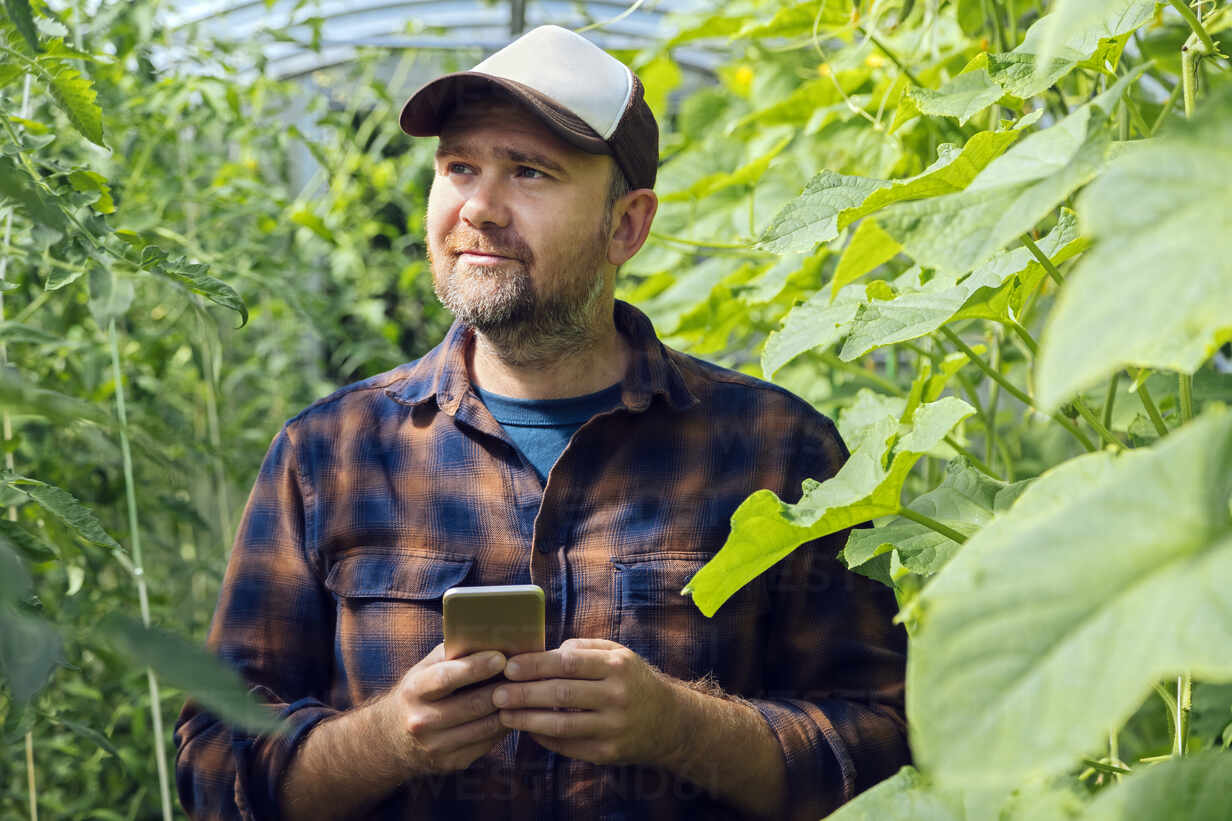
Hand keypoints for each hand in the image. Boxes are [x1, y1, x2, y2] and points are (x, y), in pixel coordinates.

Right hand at [380, 642, 509, 774]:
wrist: (394, 737)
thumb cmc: (420, 691)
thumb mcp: (425, 668)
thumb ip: (452, 654)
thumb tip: (489, 638)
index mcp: (414, 691)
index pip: (446, 678)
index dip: (476, 667)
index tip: (501, 657)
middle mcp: (421, 721)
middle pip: (472, 705)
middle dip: (501, 688)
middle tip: (523, 675)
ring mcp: (436, 746)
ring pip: (485, 726)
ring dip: (508, 708)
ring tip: (522, 692)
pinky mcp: (452, 762)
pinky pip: (487, 743)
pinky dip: (503, 726)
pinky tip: (511, 712)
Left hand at [492, 638, 684, 766]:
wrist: (669, 723)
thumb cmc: (633, 681)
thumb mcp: (619, 655)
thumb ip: (584, 647)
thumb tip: (544, 652)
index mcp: (617, 666)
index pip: (569, 663)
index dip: (536, 665)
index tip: (509, 666)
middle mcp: (617, 696)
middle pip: (561, 693)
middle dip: (524, 693)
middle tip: (496, 693)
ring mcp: (613, 727)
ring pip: (561, 724)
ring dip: (527, 720)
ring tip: (503, 715)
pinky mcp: (608, 753)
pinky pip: (568, 746)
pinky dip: (544, 738)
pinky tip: (527, 729)